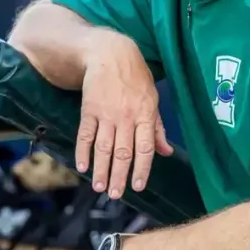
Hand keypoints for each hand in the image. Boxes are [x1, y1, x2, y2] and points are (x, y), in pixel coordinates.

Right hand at [77, 34, 173, 198]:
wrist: (111, 53)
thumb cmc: (136, 77)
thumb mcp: (153, 99)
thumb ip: (157, 128)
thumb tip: (166, 152)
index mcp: (145, 115)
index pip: (145, 148)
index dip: (141, 169)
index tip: (138, 187)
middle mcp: (127, 117)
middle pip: (122, 152)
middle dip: (119, 176)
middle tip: (115, 195)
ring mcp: (106, 113)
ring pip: (103, 147)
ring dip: (101, 169)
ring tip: (99, 187)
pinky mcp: (89, 109)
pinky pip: (85, 135)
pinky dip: (83, 151)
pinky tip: (82, 166)